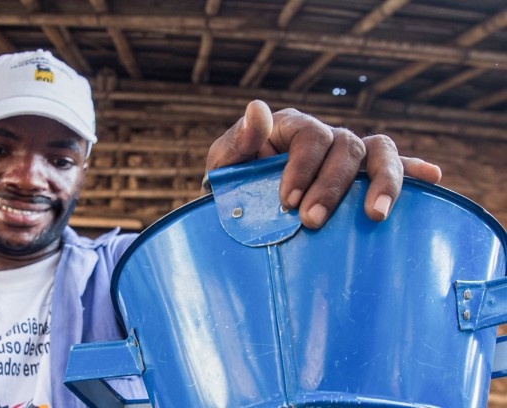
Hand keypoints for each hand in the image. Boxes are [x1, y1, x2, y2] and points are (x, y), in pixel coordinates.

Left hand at [204, 100, 441, 228]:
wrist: (243, 206)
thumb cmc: (233, 181)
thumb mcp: (226, 161)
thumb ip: (239, 139)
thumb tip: (256, 108)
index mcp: (292, 126)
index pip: (310, 136)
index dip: (303, 167)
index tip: (288, 201)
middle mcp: (326, 136)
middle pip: (346, 147)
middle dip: (333, 186)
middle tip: (312, 221)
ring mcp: (348, 155)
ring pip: (380, 153)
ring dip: (384, 182)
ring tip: (376, 214)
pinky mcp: (364, 175)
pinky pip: (397, 165)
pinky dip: (415, 170)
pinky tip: (432, 179)